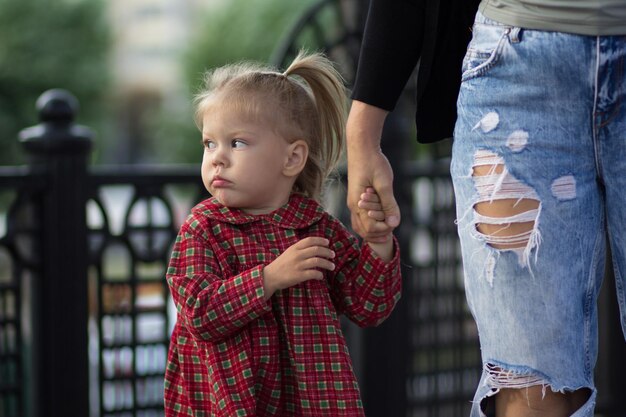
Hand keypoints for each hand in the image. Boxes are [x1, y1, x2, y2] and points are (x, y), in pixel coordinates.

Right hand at [262, 237, 334, 298]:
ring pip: (317, 261)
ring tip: (332, 266)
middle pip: (316, 250)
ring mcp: (298, 265)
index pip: (310, 240)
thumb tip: (315, 247)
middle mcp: (297, 255)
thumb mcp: (289, 253)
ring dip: (327, 264)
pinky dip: (320, 275)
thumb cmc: (280, 265)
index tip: (328, 243)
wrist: (269, 277)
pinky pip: (313, 274)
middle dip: (327, 252)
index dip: (321, 240)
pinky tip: (321, 276)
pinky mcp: (299, 276)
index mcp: (294, 248)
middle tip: (333, 255)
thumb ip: (300, 249)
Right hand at [346, 101, 400, 242]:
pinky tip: (382, 217)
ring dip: (374, 229)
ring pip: (360, 225)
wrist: (361, 147)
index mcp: (358, 203)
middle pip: (363, 230)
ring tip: (388, 225)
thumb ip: (389, 204)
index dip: (383, 229)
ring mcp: (353, 202)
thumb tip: (394, 223)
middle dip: (378, 232)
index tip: (394, 221)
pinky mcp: (356, 197)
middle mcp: (353, 205)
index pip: (369, 228)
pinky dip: (371, 222)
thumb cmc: (373, 162)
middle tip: (392, 227)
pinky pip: (361, 217)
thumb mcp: (384, 183)